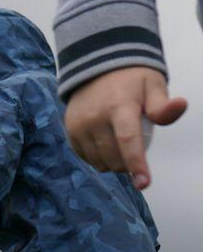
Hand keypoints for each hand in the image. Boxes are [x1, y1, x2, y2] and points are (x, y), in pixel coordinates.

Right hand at [64, 66, 186, 188]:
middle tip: (135, 155)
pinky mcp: (70, 130)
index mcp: (120, 106)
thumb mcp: (153, 85)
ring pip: (98, 160)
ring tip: (119, 149)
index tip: (143, 184)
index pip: (128, 140)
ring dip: (112, 163)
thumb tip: (180, 106)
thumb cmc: (133, 80)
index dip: (136, 164)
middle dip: (127, 165)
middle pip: (113, 156)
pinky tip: (105, 148)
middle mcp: (96, 117)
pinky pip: (85, 156)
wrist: (97, 68)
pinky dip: (97, 159)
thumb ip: (163, 104)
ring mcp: (79, 124)